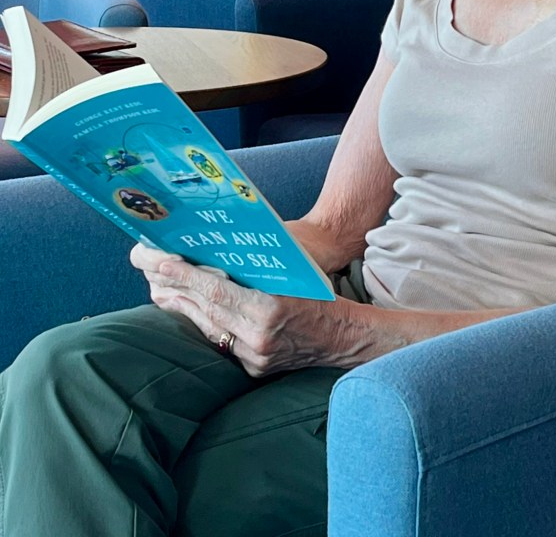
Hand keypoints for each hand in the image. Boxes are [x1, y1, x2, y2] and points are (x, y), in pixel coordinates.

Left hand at [130, 243, 368, 375]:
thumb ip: (258, 267)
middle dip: (173, 286)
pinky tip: (185, 309)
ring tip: (156, 284)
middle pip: (204, 309)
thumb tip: (219, 252)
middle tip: (145, 265)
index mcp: (270, 310)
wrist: (344, 337)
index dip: (184, 275)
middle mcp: (258, 339)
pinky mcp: (253, 369)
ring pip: (207, 327)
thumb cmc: (321, 294)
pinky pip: (221, 342)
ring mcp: (254, 358)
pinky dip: (202, 323)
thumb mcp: (294, 272)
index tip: (159, 260)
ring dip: (180, 305)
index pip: (216, 291)